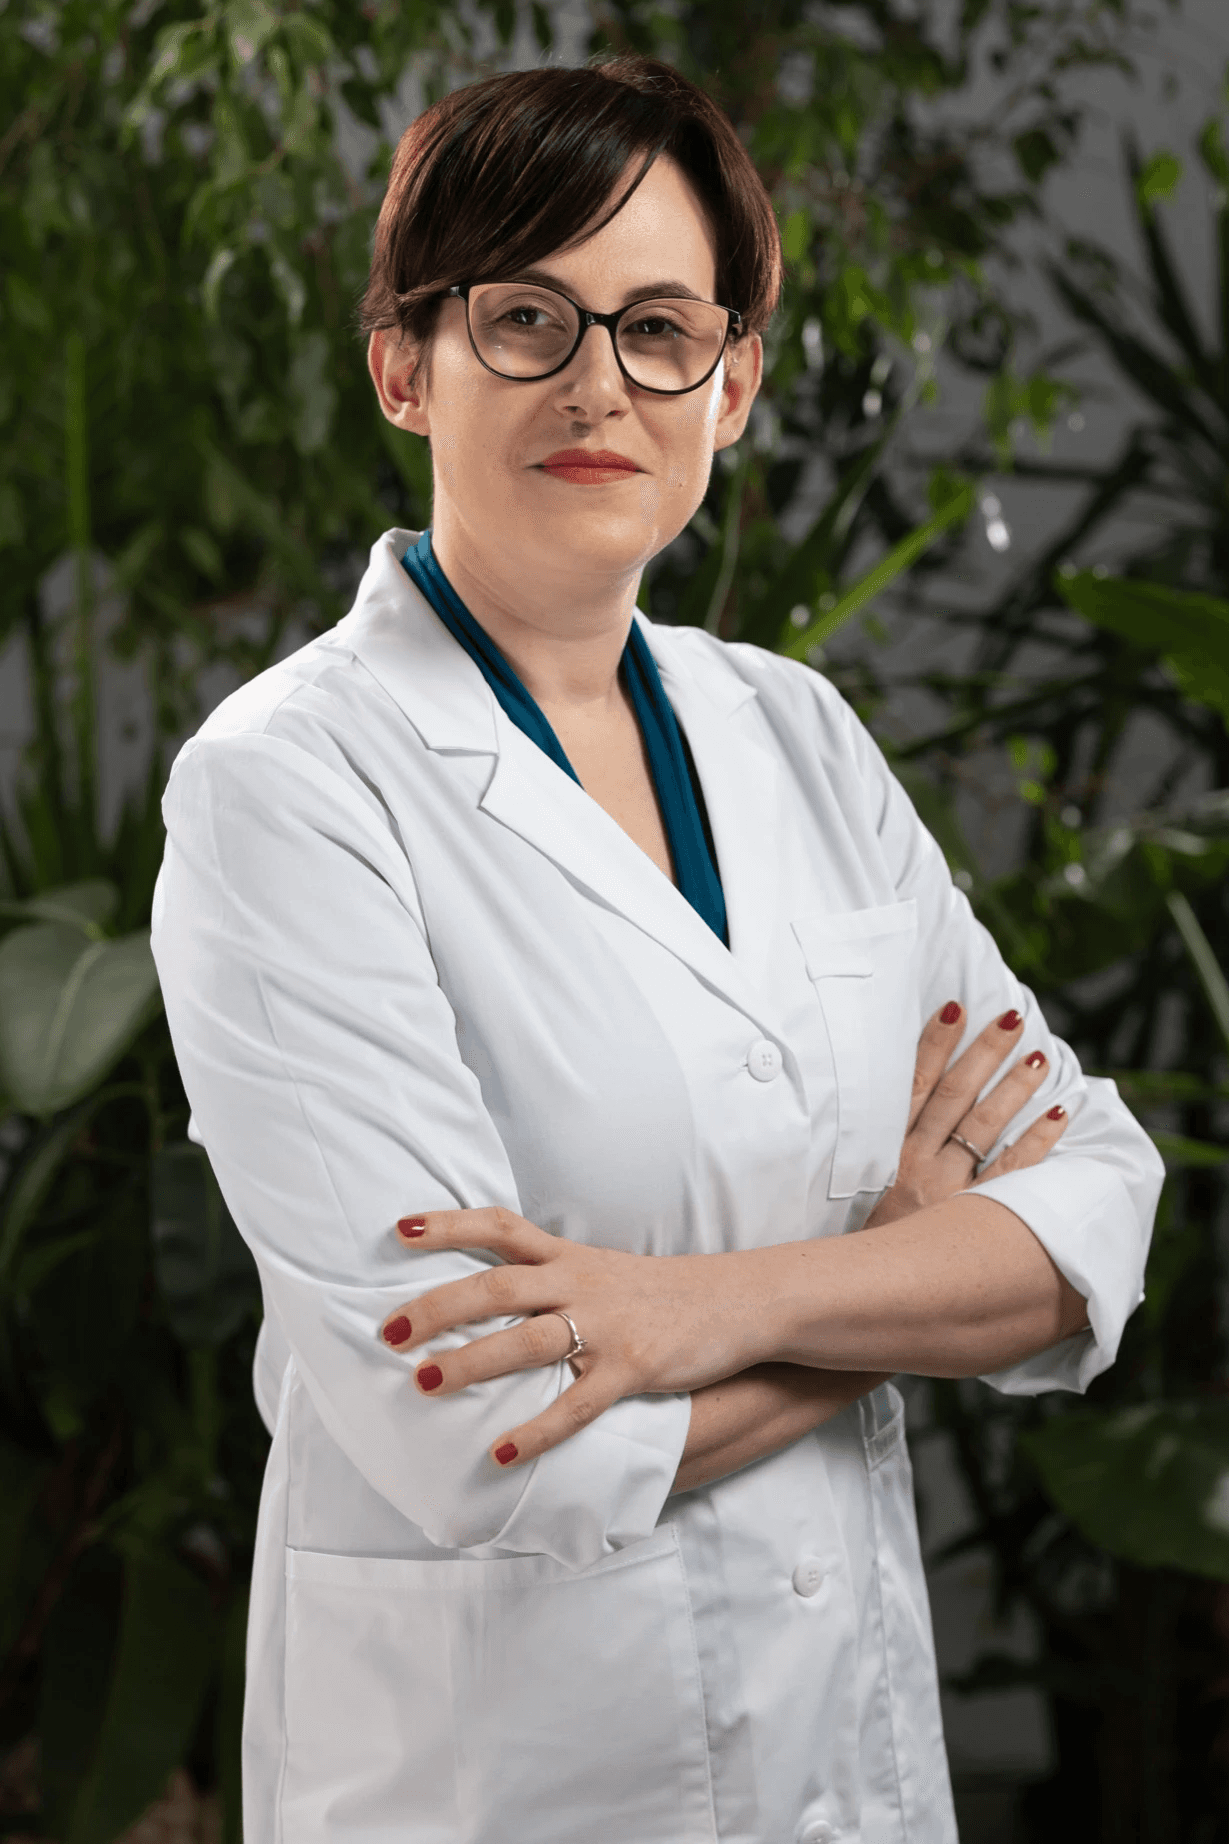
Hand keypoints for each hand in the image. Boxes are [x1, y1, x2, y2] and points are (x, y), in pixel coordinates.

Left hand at [380, 1210, 779, 1467]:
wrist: (744, 1300)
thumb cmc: (665, 1291)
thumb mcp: (606, 1268)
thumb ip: (554, 1276)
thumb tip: (493, 1293)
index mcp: (571, 1256)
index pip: (500, 1227)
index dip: (447, 1224)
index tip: (398, 1230)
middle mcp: (581, 1284)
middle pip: (497, 1286)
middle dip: (438, 1307)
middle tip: (389, 1332)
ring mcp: (607, 1327)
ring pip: (527, 1342)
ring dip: (471, 1364)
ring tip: (424, 1387)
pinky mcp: (633, 1370)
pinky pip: (576, 1404)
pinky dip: (536, 1431)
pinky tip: (502, 1455)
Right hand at [864, 1001, 1066, 1228]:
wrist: (858, 1302)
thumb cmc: (856, 1250)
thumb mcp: (853, 1198)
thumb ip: (875, 1159)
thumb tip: (892, 1114)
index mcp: (887, 1154)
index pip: (914, 1086)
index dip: (933, 1044)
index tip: (952, 1008)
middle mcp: (918, 1166)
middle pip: (955, 1096)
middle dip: (983, 1053)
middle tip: (1010, 1018)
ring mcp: (948, 1192)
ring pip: (985, 1128)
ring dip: (1014, 1089)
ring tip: (1039, 1057)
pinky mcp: (973, 1219)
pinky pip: (1013, 1175)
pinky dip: (1037, 1142)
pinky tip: (1058, 1115)